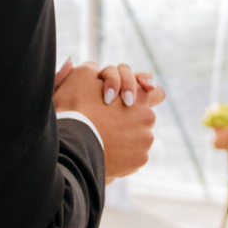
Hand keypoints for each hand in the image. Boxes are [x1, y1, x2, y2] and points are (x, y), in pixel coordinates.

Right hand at [54, 62, 162, 180]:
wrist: (71, 146)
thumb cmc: (74, 109)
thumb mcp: (79, 78)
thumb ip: (92, 70)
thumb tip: (94, 68)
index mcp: (139, 95)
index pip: (156, 91)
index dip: (146, 95)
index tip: (133, 101)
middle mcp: (148, 116)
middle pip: (144, 117)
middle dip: (130, 119)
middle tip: (108, 123)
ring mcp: (145, 139)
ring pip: (139, 137)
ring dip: (127, 138)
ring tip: (105, 141)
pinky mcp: (140, 159)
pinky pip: (134, 156)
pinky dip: (124, 156)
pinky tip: (107, 154)